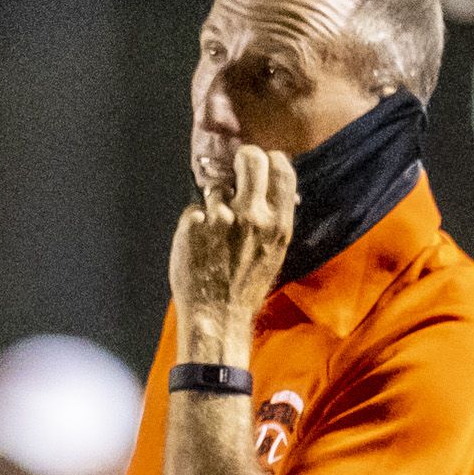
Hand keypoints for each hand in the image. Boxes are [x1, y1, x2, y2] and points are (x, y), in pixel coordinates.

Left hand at [169, 146, 297, 323]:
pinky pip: (194, 209)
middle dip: (242, 159)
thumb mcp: (275, 253)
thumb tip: (271, 187)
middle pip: (250, 158)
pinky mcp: (192, 224)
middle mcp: (252, 217)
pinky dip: (194, 222)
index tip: (262, 166)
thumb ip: (274, 218)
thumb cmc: (246, 288)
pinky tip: (199, 244)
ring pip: (217, 186)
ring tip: (215, 231)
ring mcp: (220, 219)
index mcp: (278, 224)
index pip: (281, 168)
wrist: (217, 316)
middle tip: (236, 172)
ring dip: (214, 202)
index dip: (270, 160)